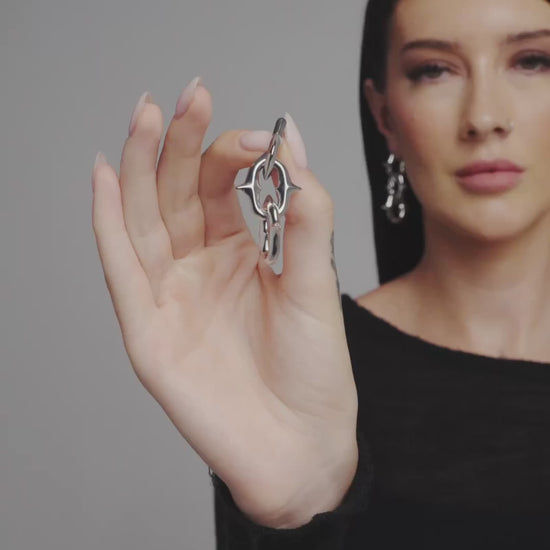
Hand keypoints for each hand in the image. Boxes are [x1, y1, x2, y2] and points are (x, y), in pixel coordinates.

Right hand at [91, 79, 357, 527]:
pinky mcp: (149, 331)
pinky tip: (104, 178)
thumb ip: (304, 215)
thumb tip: (293, 142)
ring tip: (144, 116)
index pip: (222, 185)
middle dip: (181, 142)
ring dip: (139, 168)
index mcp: (238, 251)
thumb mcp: (316, 284)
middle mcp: (199, 266)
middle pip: (177, 192)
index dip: (234, 153)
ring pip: (144, 219)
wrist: (301, 444)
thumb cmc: (313, 370)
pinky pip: (122, 270)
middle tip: (189, 97)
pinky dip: (108, 225)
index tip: (260, 136)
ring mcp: (170, 295)